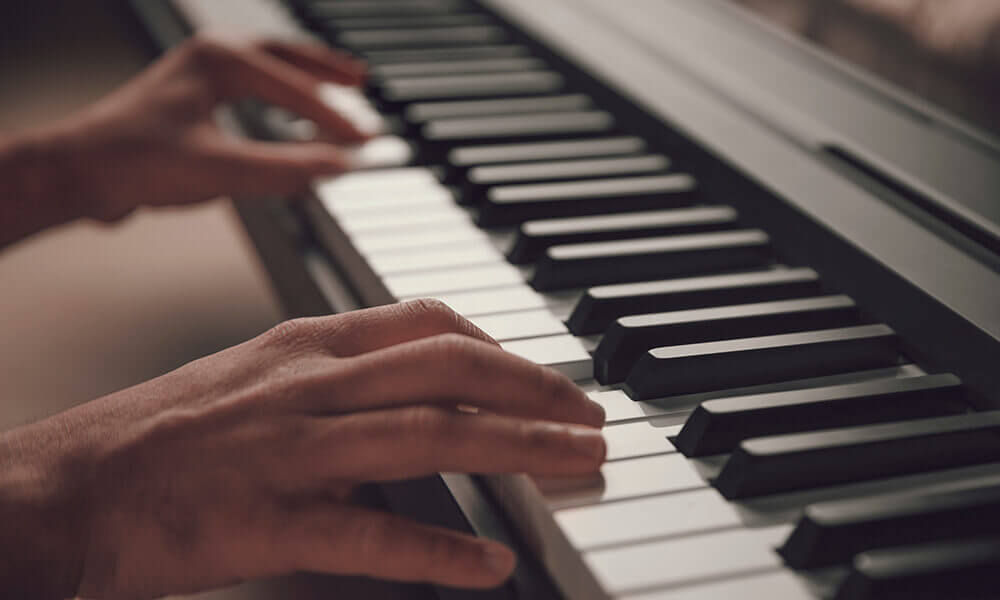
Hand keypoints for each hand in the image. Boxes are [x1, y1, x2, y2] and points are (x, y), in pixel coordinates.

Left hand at [0, 35, 369, 245]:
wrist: (80, 173)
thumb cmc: (136, 162)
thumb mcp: (221, 170)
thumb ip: (284, 169)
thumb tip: (336, 166)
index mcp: (220, 63)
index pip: (294, 90)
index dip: (335, 118)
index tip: (365, 140)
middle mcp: (210, 58)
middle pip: (284, 55)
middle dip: (326, 69)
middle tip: (361, 80)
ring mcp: (198, 75)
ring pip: (265, 65)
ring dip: (303, 75)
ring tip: (336, 85)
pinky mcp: (190, 98)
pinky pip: (248, 84)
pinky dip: (277, 92)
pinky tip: (285, 112)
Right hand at [0, 300, 605, 598]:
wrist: (69, 486)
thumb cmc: (163, 434)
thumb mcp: (257, 377)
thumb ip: (337, 380)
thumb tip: (410, 403)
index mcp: (306, 345)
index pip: (429, 322)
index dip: (503, 345)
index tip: (545, 371)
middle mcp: (308, 385)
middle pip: (448, 369)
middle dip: (534, 387)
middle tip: (590, 415)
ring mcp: (291, 451)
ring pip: (430, 437)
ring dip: (518, 447)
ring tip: (578, 463)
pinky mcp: (268, 521)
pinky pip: (368, 534)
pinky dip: (437, 549)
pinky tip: (490, 562)